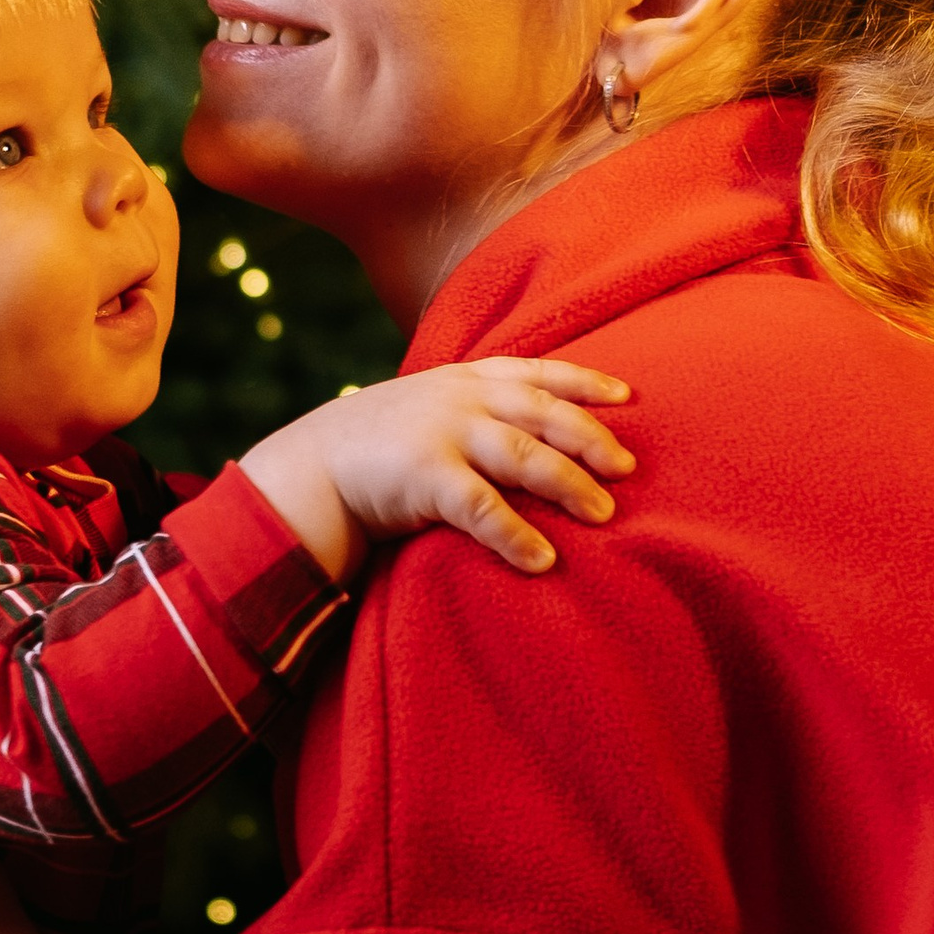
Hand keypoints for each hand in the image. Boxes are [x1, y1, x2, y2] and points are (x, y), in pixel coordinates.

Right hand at [240, 358, 633, 583]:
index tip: (627, 397)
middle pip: (544, 412)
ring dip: (569, 486)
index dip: (585, 383)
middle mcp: (459, 399)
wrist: (305, 470)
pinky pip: (484, 509)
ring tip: (604, 514)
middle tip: (628, 469)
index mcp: (462, 380)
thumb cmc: (371, 449)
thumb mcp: (422, 412)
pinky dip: (517, 536)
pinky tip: (543, 560)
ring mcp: (443, 434)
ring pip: (525, 456)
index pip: (536, 372)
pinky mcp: (425, 477)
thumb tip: (523, 436)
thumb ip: (468, 414)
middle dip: (591, 438)